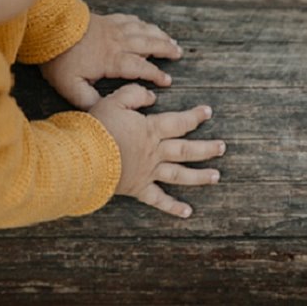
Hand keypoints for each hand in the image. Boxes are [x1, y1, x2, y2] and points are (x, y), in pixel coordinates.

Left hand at [40, 12, 182, 109]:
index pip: (141, 68)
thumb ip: (89, 101)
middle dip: (166, 49)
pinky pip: (130, 20)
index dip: (156, 75)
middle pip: (149, 44)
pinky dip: (143, 24)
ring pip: (143, 30)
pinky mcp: (106, 20)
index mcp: (112, 60)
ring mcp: (113, 29)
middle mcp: (118, 43)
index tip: (167, 81)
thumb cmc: (59, 60)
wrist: (47, 30)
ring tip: (171, 41)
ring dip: (159, 35)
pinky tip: (148, 26)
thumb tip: (105, 110)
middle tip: (179, 54)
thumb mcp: (70, 87)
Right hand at [90, 84, 225, 217]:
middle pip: (186, 150)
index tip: (208, 112)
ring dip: (200, 176)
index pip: (179, 122)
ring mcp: (148, 172)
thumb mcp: (114, 101)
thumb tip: (152, 96)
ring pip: (179, 174)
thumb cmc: (97, 128)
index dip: (195, 116)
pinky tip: (188, 212)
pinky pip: (158, 199)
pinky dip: (173, 207)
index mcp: (151, 130)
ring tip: (216, 177)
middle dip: (206, 148)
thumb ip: (135, 94)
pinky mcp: (138, 188)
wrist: (84, 158)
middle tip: (223, 147)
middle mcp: (155, 152)